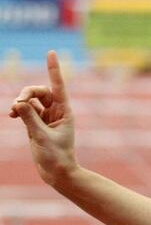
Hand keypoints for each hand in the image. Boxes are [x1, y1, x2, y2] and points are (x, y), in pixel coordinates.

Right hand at [8, 51, 77, 186]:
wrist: (57, 172)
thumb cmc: (56, 156)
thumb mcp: (41, 136)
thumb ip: (29, 119)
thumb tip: (18, 103)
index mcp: (65, 111)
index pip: (59, 86)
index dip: (54, 69)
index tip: (51, 52)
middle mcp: (56, 111)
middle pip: (40, 91)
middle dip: (27, 92)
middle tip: (17, 103)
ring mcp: (46, 117)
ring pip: (31, 99)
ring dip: (20, 101)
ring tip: (13, 110)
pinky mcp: (36, 124)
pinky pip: (24, 109)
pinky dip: (17, 109)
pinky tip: (11, 114)